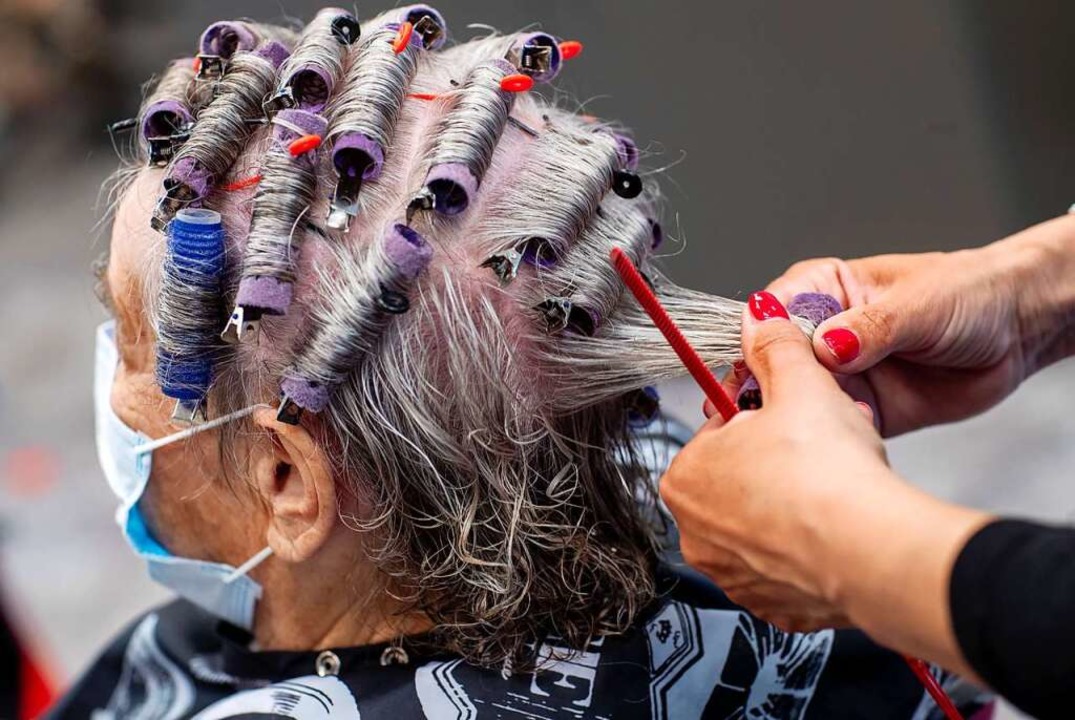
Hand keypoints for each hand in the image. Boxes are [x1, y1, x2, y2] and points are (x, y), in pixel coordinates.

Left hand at [662, 291, 891, 631]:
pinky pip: (789, 569)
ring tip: (836, 487)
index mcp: (685, 476)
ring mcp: (732, 575)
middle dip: (780, 461)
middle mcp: (696, 532)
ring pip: (766, 524)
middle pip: (742, 479)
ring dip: (796, 504)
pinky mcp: (772, 607)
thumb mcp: (800, 384)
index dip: (765, 417)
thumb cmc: (827, 473)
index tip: (793, 417)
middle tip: (820, 451)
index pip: (720, 432)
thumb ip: (775, 347)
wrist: (871, 552)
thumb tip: (761, 319)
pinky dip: (811, 551)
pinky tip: (839, 531)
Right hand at [760, 215, 1074, 435]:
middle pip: (773, 362)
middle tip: (769, 406)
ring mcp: (841, 374)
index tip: (756, 365)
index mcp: (824, 289)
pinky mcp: (862, 409)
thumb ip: (869, 328)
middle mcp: (823, 332)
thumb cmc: (971, 292)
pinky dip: (834, 438)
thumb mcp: (918, 304)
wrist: (1021, 329)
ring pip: (797, 399)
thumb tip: (825, 347)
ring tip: (812, 426)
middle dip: (767, 386)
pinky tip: (845, 438)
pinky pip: (832, 428)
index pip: (772, 313)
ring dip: (799, 416)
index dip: (759, 340)